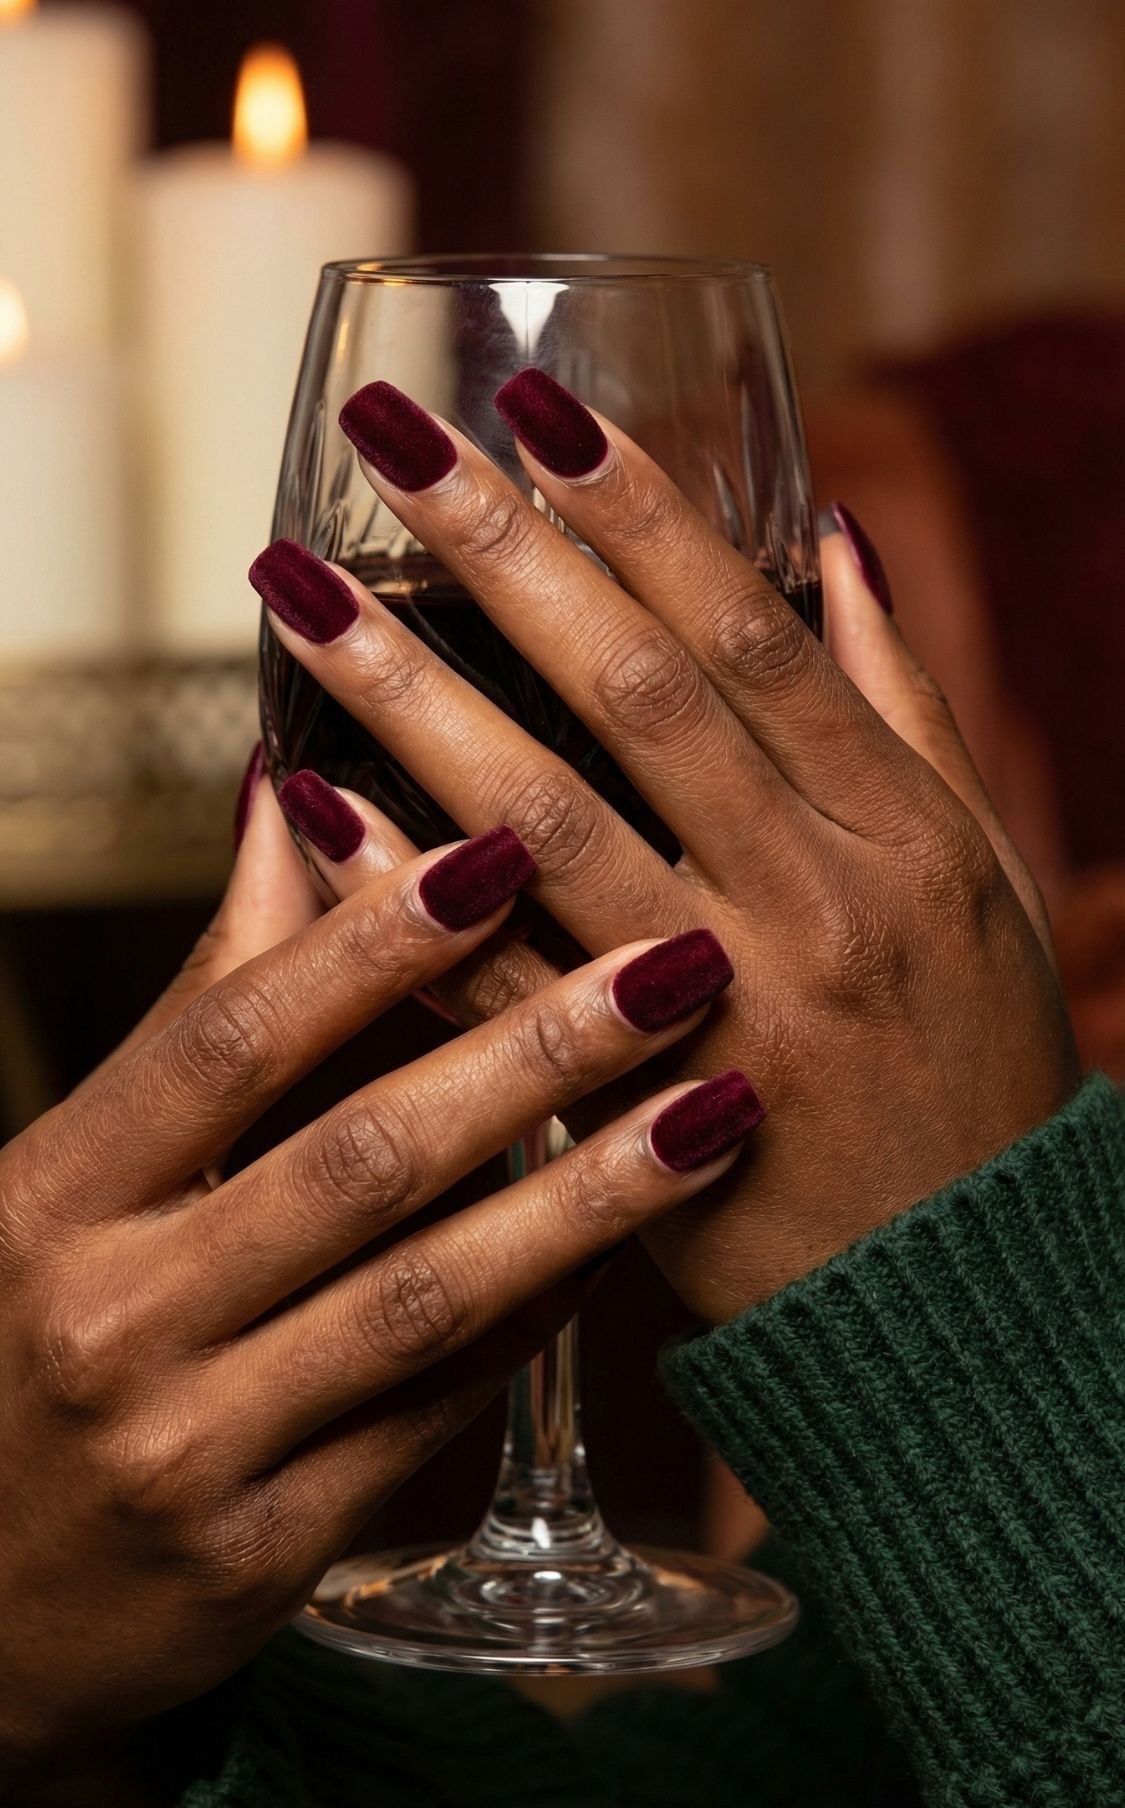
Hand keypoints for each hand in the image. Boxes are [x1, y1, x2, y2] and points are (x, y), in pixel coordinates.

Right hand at [0, 788, 745, 1768]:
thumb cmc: (27, 1337)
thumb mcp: (71, 1176)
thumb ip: (201, 1003)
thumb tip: (288, 801)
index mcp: (54, 1197)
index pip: (230, 1040)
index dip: (371, 941)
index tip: (503, 851)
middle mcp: (113, 1320)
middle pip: (357, 1158)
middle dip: (532, 1053)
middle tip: (674, 964)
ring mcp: (187, 1449)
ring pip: (424, 1296)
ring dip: (583, 1191)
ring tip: (715, 1104)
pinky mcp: (260, 1557)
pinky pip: (432, 1416)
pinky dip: (538, 1319)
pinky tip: (628, 1239)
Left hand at [251, 371, 1077, 1326]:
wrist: (965, 1297)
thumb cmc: (975, 1060)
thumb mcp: (980, 869)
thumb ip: (899, 702)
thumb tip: (832, 533)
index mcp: (902, 828)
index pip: (752, 637)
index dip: (641, 512)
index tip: (536, 407)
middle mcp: (816, 900)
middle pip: (636, 696)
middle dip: (503, 554)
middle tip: (387, 441)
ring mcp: (725, 1010)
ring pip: (549, 826)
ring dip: (412, 695)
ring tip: (295, 592)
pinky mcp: (638, 1113)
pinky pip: (501, 990)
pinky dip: (408, 894)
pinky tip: (317, 801)